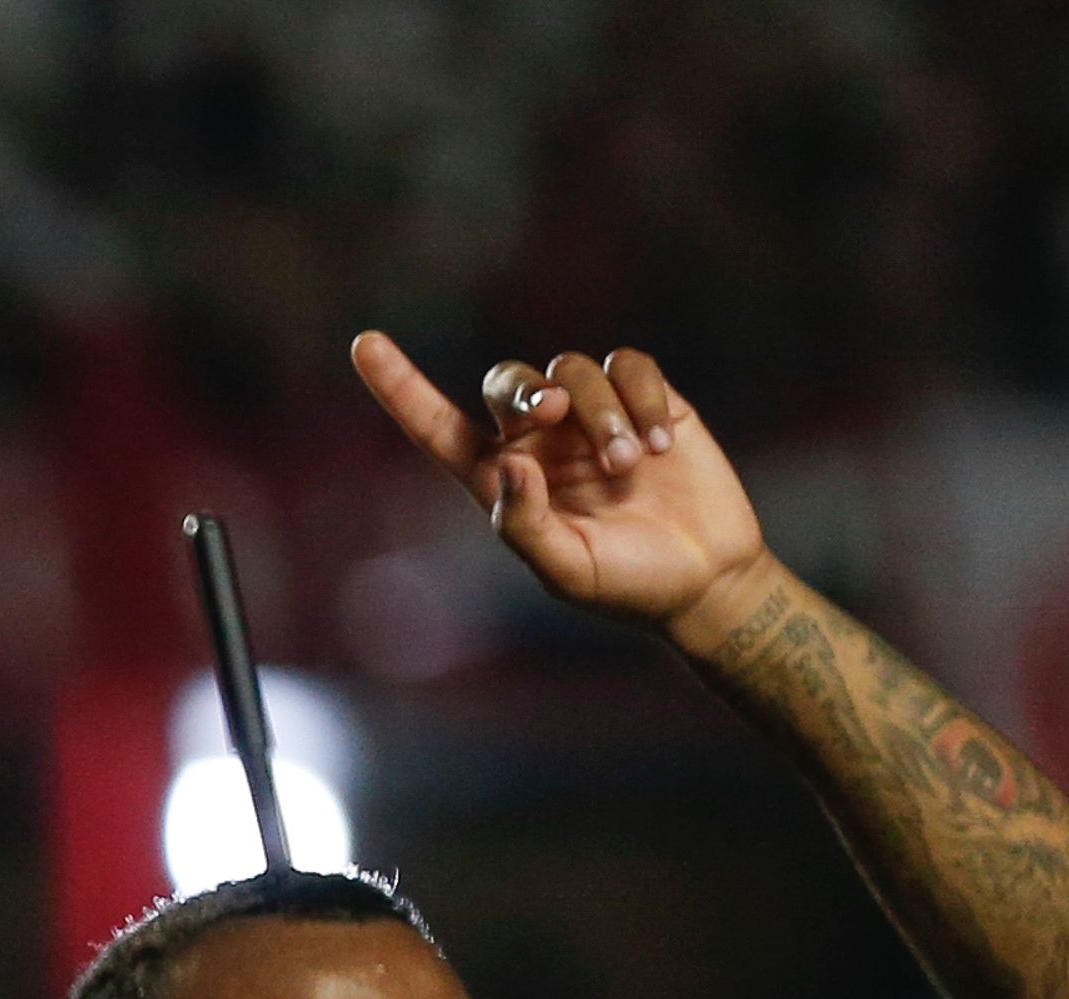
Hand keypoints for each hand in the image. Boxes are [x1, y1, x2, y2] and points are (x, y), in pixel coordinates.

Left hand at [352, 331, 776, 643]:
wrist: (704, 578)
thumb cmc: (625, 584)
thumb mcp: (566, 570)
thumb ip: (526, 524)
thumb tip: (511, 464)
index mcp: (501, 478)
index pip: (437, 426)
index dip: (400, 386)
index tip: (364, 344)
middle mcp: (539, 440)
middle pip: (506, 380)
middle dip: (523, 386)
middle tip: (552, 410)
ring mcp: (591, 417)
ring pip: (573, 370)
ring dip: (600, 413)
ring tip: (628, 465)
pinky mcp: (647, 400)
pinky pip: (629, 366)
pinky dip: (640, 398)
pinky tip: (659, 445)